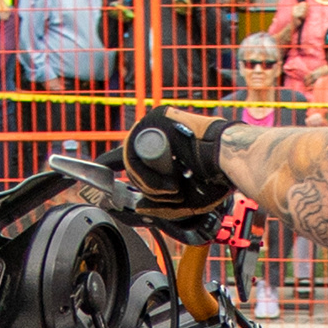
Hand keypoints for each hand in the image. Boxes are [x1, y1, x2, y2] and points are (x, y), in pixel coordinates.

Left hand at [120, 108, 236, 228]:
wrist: (229, 161)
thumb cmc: (213, 177)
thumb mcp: (180, 199)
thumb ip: (157, 205)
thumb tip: (135, 208)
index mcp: (162, 145)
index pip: (129, 155)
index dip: (114, 165)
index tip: (98, 170)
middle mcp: (155, 131)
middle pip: (130, 165)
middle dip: (148, 187)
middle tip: (174, 191)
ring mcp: (153, 123)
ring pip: (131, 164)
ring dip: (151, 185)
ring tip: (176, 186)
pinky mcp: (154, 120)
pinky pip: (135, 157)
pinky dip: (149, 178)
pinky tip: (173, 181)